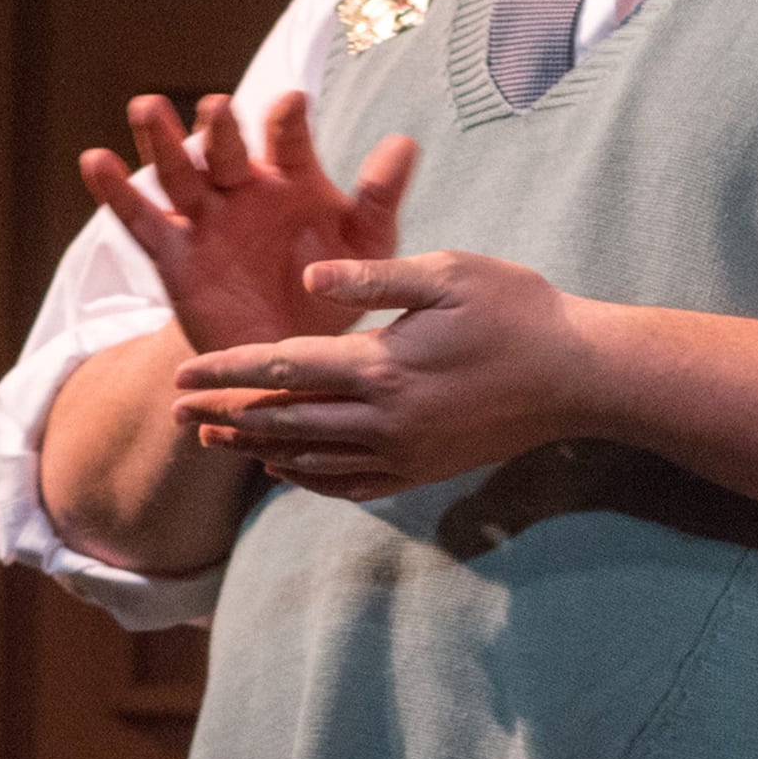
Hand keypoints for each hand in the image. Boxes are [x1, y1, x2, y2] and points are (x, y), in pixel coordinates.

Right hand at [83, 90, 417, 356]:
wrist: (295, 354)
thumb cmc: (337, 286)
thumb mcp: (368, 245)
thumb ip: (380, 197)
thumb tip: (406, 142)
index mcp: (295, 179)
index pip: (290, 141)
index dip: (288, 123)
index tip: (292, 103)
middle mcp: (247, 189)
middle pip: (229, 150)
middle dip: (223, 128)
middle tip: (217, 105)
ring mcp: (207, 218)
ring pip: (181, 174)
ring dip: (163, 142)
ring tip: (146, 107)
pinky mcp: (174, 254)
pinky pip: (143, 220)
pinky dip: (116, 192)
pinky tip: (94, 160)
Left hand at [171, 250, 587, 497]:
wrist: (580, 376)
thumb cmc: (519, 311)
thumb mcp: (449, 273)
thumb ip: (373, 277)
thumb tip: (310, 280)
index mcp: (383, 368)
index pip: (283, 371)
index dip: (227, 372)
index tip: (182, 372)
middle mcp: (384, 421)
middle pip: (284, 422)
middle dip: (225, 415)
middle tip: (177, 413)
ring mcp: (404, 453)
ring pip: (309, 460)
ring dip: (257, 450)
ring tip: (216, 440)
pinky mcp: (424, 471)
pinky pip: (350, 485)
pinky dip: (308, 479)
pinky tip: (285, 469)